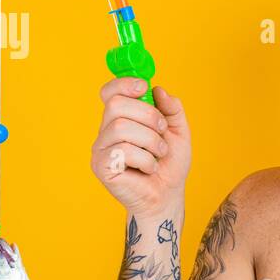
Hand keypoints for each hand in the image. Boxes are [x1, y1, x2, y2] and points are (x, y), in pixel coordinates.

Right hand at [91, 79, 191, 214]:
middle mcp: (106, 131)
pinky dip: (144, 159)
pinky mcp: (101, 167)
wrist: (168, 195)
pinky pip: (121, 151)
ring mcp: (101, 149)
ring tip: (158, 155)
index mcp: (121, 118)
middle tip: (162, 130)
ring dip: (150, 141)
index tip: (143, 86)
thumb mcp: (178, 131)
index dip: (123, 84)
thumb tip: (158, 90)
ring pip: (121, 127)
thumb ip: (171, 108)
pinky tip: (148, 169)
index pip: (110, 92)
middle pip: (116, 105)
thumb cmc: (169, 164)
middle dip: (147, 115)